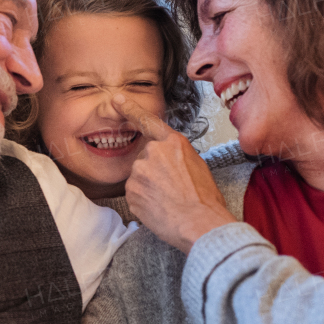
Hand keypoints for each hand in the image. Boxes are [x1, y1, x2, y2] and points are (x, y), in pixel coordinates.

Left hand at [114, 95, 235, 253]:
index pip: (148, 121)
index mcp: (173, 142)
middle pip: (145, 158)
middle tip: (173, 189)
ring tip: (169, 201)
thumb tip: (170, 163)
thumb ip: (177, 157)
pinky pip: (134, 194)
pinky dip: (143, 202)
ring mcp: (139, 171)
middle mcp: (153, 152)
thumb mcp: (198, 166)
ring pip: (139, 177)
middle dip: (154, 172)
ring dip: (149, 188)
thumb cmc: (205, 199)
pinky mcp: (131, 190)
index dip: (131, 109)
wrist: (200, 223)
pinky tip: (159, 209)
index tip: (118, 100)